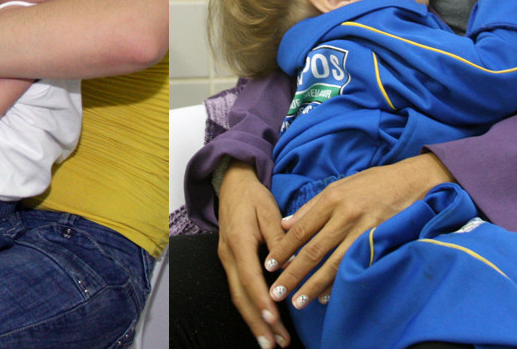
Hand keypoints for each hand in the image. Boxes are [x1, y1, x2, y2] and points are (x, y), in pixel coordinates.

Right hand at [215, 160, 292, 348]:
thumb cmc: (252, 196)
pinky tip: (263, 322)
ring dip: (254, 321)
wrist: (232, 184)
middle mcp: (228, 255)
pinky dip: (251, 309)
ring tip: (271, 342)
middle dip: (257, 323)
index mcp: (238, 242)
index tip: (275, 319)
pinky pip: (239, 291)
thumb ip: (279, 239)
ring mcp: (226, 260)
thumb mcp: (268, 211)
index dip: (261, 301)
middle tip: (273, 344)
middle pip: (240, 296)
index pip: (250, 279)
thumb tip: (290, 266)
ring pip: (238, 297)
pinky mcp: (230, 263)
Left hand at [263, 154, 451, 311]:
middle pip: (313, 250)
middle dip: (293, 274)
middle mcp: (346, 215)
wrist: (412, 181)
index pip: (300, 230)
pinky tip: (327, 296)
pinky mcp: (381, 241)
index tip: (269, 266)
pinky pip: (356, 266)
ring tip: (299, 301)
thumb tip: (284, 224)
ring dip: (314, 285)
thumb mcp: (338, 186)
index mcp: (331, 199)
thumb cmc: (372, 183)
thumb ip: (310, 207)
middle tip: (277, 293)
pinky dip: (341, 283)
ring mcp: (365, 230)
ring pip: (334, 263)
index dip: (283, 250)